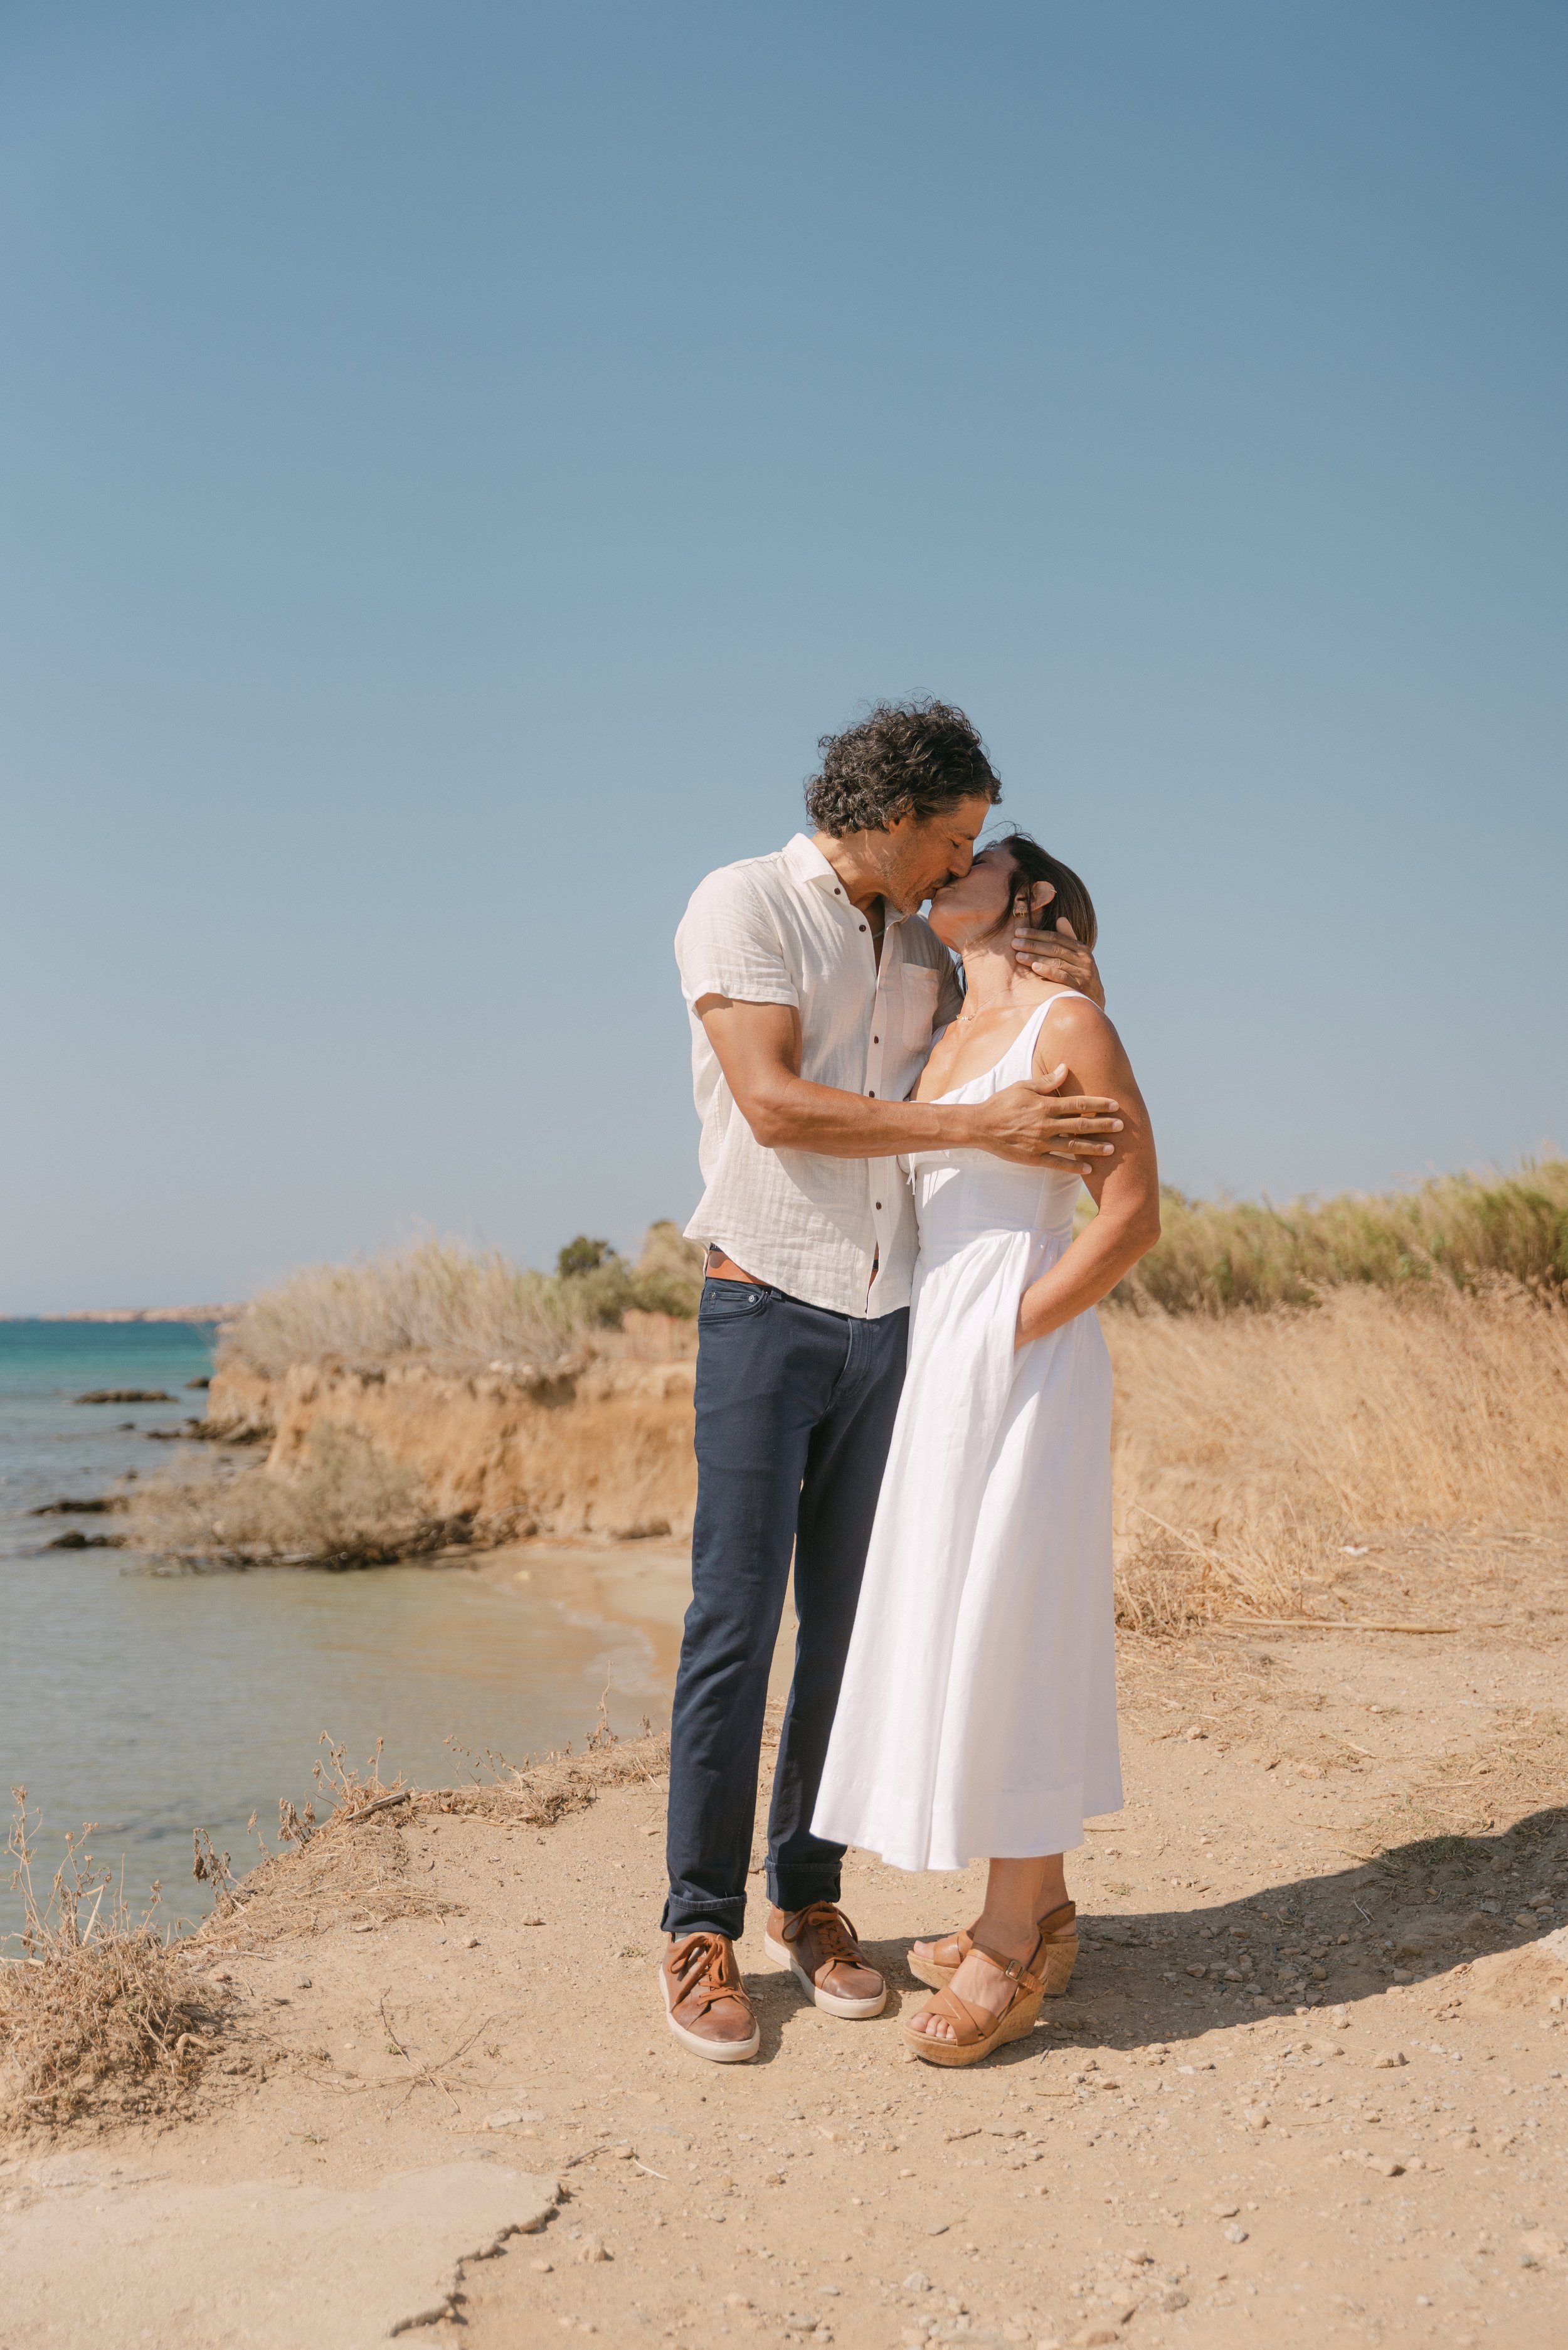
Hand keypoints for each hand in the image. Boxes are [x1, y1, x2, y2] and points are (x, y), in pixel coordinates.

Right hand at [968, 1067, 1122, 1169]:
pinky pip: (1058, 1164)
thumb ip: (1047, 1081)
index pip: (1078, 1103)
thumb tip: (1066, 1068)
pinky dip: (1074, 1167)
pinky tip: (1089, 1169)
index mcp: (1045, 1105)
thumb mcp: (1023, 1087)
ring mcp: (1040, 1143)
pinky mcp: (1034, 1158)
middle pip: (1081, 1124)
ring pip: (1073, 1145)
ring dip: (1094, 1147)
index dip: (1098, 1103)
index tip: (1115, 1104)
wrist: (980, 1126)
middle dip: (1103, 1125)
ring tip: (1113, 1149)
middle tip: (1122, 1126)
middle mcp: (1046, 1124)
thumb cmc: (1002, 1103)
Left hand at [1012, 915, 1103, 1008]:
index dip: (1037, 934)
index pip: (1056, 937)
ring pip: (1056, 962)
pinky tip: (1034, 967)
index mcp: (1081, 949)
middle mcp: (1083, 960)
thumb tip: (1061, 919)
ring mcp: (1082, 974)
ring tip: (1018, 956)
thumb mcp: (1079, 957)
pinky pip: (1062, 977)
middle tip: (1014, 943)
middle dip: (1032, 944)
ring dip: (1035, 957)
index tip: (1019, 932)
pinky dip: (1048, 971)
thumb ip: (1069, 939)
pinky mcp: (1079, 988)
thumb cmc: (1082, 977)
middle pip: (1054, 948)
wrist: (1095, 1003)